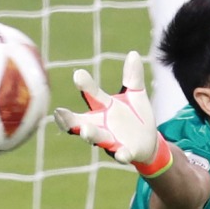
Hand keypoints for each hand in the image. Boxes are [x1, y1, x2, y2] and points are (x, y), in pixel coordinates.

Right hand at [53, 50, 171, 176]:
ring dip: (90, 134)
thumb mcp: (136, 95)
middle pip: (81, 122)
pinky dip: (121, 155)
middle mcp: (102, 125)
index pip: (91, 94)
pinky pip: (122, 154)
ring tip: (84, 131)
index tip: (78, 74)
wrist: (149, 143)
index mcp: (103, 108)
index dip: (85, 85)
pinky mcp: (127, 152)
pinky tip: (121, 155)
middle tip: (60, 113)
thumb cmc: (135, 118)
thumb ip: (133, 78)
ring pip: (97, 138)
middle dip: (71, 119)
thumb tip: (133, 54)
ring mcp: (112, 140)